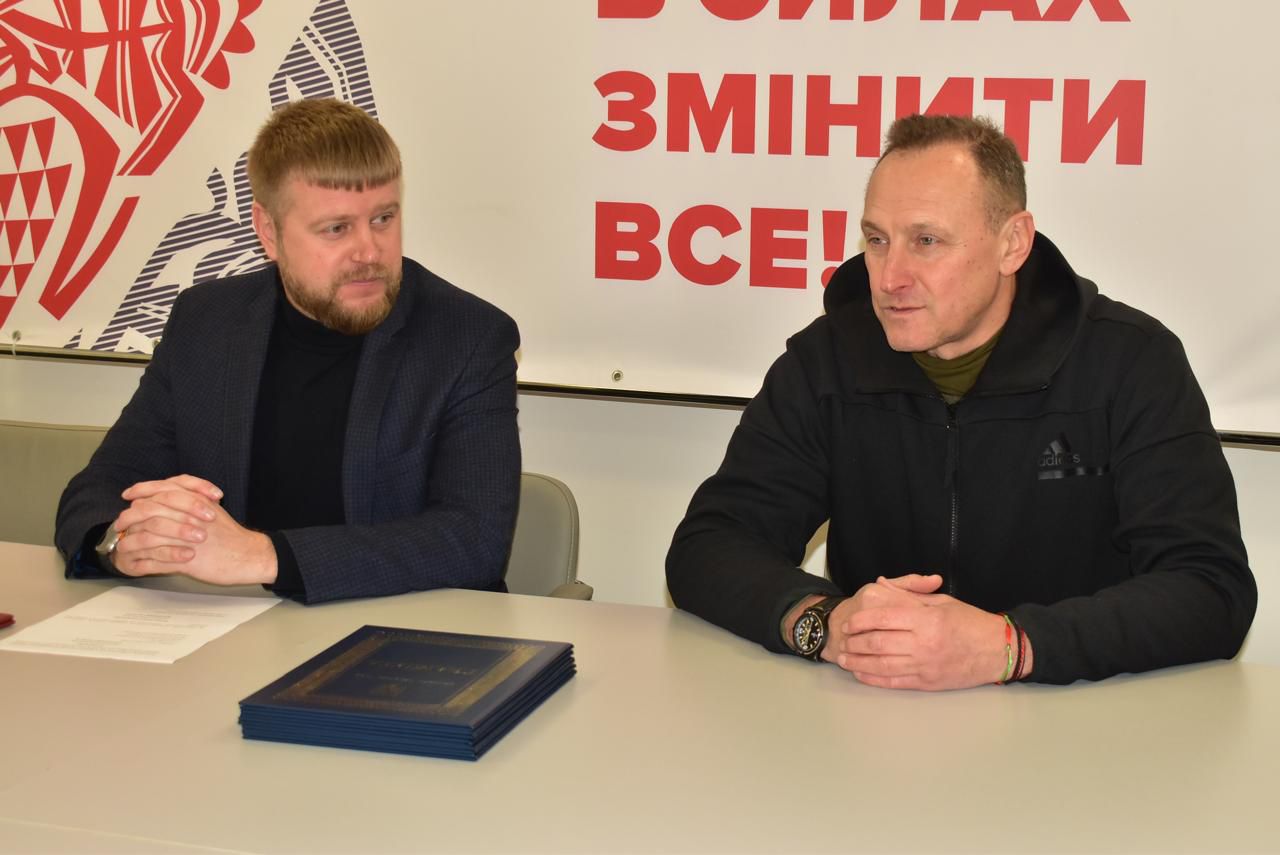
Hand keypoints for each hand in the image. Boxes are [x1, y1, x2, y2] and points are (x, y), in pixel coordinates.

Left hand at [111, 476, 276, 584]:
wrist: (249, 555)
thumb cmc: (231, 535)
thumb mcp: (212, 508)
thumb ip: (190, 498)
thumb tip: (164, 496)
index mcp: (196, 501)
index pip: (161, 489)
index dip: (141, 490)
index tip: (128, 495)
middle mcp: (189, 516)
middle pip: (149, 510)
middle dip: (129, 516)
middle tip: (120, 522)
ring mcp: (186, 539)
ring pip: (147, 535)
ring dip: (130, 541)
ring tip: (122, 545)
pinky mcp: (186, 560)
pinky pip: (155, 561)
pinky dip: (140, 563)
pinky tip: (134, 563)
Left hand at [835, 579, 1009, 689]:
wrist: (998, 650)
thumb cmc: (970, 622)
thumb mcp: (941, 601)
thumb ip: (909, 595)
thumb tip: (881, 584)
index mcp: (927, 620)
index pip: (885, 618)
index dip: (862, 620)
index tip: (849, 621)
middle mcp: (924, 643)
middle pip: (879, 642)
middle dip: (856, 641)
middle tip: (842, 639)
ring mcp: (925, 665)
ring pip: (883, 665)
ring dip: (859, 662)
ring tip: (844, 658)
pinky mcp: (927, 683)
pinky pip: (895, 682)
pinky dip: (874, 679)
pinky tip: (861, 674)